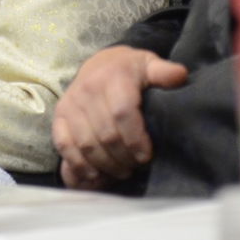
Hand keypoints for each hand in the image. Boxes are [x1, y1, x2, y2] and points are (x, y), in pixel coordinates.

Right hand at [52, 46, 187, 189]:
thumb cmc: (130, 71)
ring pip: (86, 143)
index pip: (122, 112)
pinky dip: (79, 164)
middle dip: (123, 157)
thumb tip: (180, 75)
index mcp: (113, 76)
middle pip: (105, 134)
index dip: (135, 139)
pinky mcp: (59, 116)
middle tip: (136, 166)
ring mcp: (70, 104)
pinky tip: (96, 174)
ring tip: (122, 171)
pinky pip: (64, 145)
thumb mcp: (149, 65)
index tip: (146, 155)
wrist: (99, 65)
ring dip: (105, 164)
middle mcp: (88, 89)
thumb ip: (164, 72)